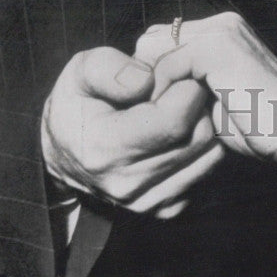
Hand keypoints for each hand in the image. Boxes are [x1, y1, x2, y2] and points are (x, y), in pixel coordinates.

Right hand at [41, 46, 223, 218]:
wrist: (66, 150)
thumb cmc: (78, 102)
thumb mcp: (81, 70)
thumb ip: (110, 68)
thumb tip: (147, 80)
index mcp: (104, 149)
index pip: (175, 119)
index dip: (185, 86)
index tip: (177, 72)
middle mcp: (127, 184)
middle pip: (199, 136)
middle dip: (199, 103)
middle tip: (181, 86)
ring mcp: (148, 202)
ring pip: (210, 154)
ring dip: (204, 124)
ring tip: (180, 108)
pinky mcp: (166, 207)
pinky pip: (207, 171)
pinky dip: (203, 147)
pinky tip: (181, 131)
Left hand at [136, 13, 276, 177]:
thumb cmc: (264, 127)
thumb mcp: (217, 101)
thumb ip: (190, 85)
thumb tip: (148, 90)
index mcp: (222, 31)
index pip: (161, 39)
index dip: (151, 74)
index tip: (154, 110)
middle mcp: (221, 23)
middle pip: (152, 38)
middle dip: (148, 76)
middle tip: (157, 113)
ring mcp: (221, 31)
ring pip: (153, 47)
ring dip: (153, 85)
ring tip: (166, 117)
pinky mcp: (219, 46)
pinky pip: (166, 64)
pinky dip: (163, 92)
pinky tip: (177, 116)